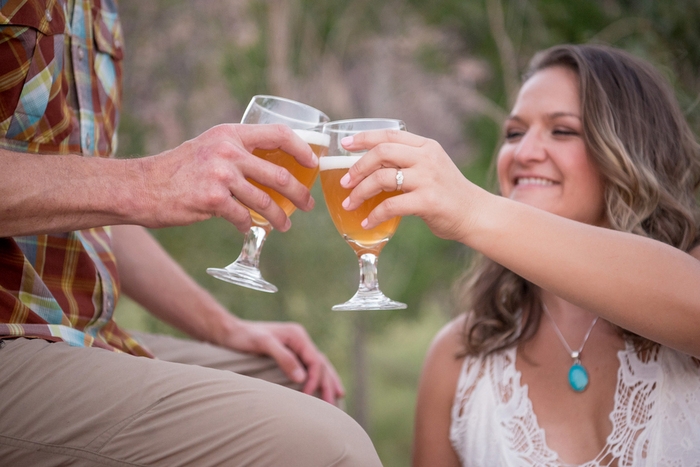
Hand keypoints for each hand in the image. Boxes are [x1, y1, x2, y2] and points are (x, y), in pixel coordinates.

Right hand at [138, 123, 317, 231]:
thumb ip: (235, 151)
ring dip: (280, 218)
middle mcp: (227, 151)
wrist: (141, 187)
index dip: (302, 148)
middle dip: (299, 194)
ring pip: (265, 201)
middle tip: (307, 205)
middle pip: (279, 174)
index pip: (278, 134)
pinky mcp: (213, 200)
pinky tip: (250, 229)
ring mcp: (221, 175)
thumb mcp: (207, 147)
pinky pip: (243, 217)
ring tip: (285, 226)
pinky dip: (249, 226)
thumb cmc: (176, 170)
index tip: (313, 163)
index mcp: (229, 134)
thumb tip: (269, 166)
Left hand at [221, 319, 344, 404]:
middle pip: (321, 363)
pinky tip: (320, 387)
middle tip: (334, 404)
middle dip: (329, 383)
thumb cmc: (244, 336)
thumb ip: (284, 358)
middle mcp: (300, 340)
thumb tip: (301, 377)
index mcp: (297, 335)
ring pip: (319, 365)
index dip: (315, 379)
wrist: (230, 331)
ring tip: (338, 396)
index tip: (308, 396)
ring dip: (328, 381)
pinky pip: (309, 367)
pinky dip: (317, 378)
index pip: (315, 360)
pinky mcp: (290, 353)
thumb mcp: (263, 344)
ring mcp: (296, 346)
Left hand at [338, 129, 486, 242]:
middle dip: (357, 167)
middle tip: (345, 182)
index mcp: (426, 146)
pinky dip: (374, 216)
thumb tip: (371, 164)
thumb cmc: (448, 193)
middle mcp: (426, 158)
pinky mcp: (427, 201)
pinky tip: (367, 223)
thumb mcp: (430, 168)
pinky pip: (390, 206)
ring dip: (360, 192)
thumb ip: (408, 162)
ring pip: (382, 178)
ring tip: (350, 204)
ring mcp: (428, 179)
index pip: (389, 135)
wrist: (475, 215)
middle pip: (382, 152)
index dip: (364, 137)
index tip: (345, 143)